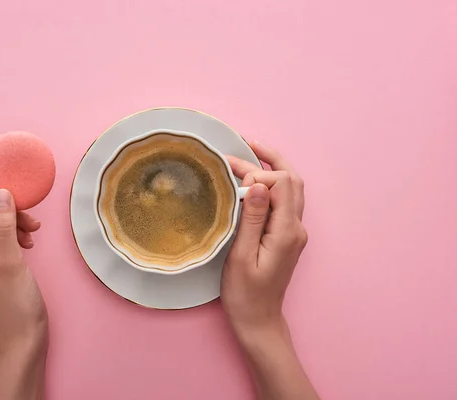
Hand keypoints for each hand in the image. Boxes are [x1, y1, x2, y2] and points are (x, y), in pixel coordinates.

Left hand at [0, 186, 47, 350]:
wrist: (27, 336)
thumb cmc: (14, 306)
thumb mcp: (11, 260)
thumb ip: (4, 225)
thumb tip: (1, 193)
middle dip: (0, 210)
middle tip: (25, 211)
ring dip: (11, 222)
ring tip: (33, 229)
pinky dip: (14, 234)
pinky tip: (30, 240)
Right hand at [222, 142, 317, 399]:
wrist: (259, 320)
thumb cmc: (245, 294)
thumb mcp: (241, 256)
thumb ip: (251, 218)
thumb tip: (256, 183)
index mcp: (286, 232)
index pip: (282, 183)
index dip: (258, 174)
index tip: (233, 181)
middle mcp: (297, 228)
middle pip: (292, 180)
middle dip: (268, 160)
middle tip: (242, 146)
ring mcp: (295, 232)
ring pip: (292, 188)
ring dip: (272, 169)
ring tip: (249, 153)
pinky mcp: (288, 236)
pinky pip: (284, 201)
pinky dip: (270, 185)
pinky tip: (252, 181)